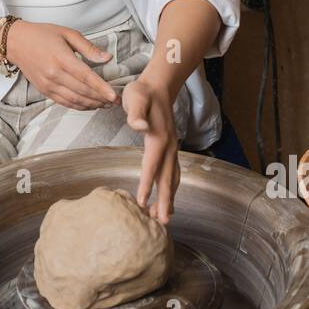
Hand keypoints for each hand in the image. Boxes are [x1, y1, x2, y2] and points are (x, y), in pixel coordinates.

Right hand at [4, 21, 118, 110]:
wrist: (16, 42)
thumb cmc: (43, 34)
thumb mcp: (68, 33)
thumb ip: (88, 47)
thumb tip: (108, 58)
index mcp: (62, 58)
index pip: (86, 77)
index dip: (101, 88)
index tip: (114, 96)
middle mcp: (54, 74)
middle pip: (82, 91)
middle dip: (101, 99)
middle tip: (116, 101)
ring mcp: (48, 84)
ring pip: (74, 100)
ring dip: (92, 105)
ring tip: (106, 105)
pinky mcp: (44, 90)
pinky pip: (64, 102)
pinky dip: (79, 106)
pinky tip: (90, 105)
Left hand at [121, 74, 179, 223]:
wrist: (159, 85)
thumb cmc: (143, 92)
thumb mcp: (135, 98)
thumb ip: (136, 113)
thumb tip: (139, 126)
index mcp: (159, 138)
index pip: (152, 166)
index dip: (147, 185)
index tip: (142, 204)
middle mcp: (170, 146)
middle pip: (167, 178)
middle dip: (165, 201)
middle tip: (162, 223)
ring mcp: (173, 148)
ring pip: (172, 178)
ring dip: (170, 198)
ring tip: (165, 217)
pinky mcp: (171, 148)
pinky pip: (172, 172)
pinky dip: (170, 187)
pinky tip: (167, 197)